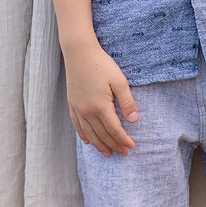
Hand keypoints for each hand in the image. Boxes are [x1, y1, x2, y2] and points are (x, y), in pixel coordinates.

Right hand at [63, 39, 137, 155]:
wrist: (79, 52)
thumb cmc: (101, 64)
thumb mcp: (119, 81)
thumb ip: (127, 102)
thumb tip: (134, 121)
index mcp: (101, 106)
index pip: (114, 130)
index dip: (123, 140)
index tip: (131, 147)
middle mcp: (87, 111)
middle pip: (102, 135)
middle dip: (114, 146)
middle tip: (123, 153)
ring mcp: (78, 108)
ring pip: (89, 134)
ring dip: (99, 145)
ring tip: (107, 154)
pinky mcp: (72, 103)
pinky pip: (77, 125)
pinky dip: (83, 135)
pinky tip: (88, 141)